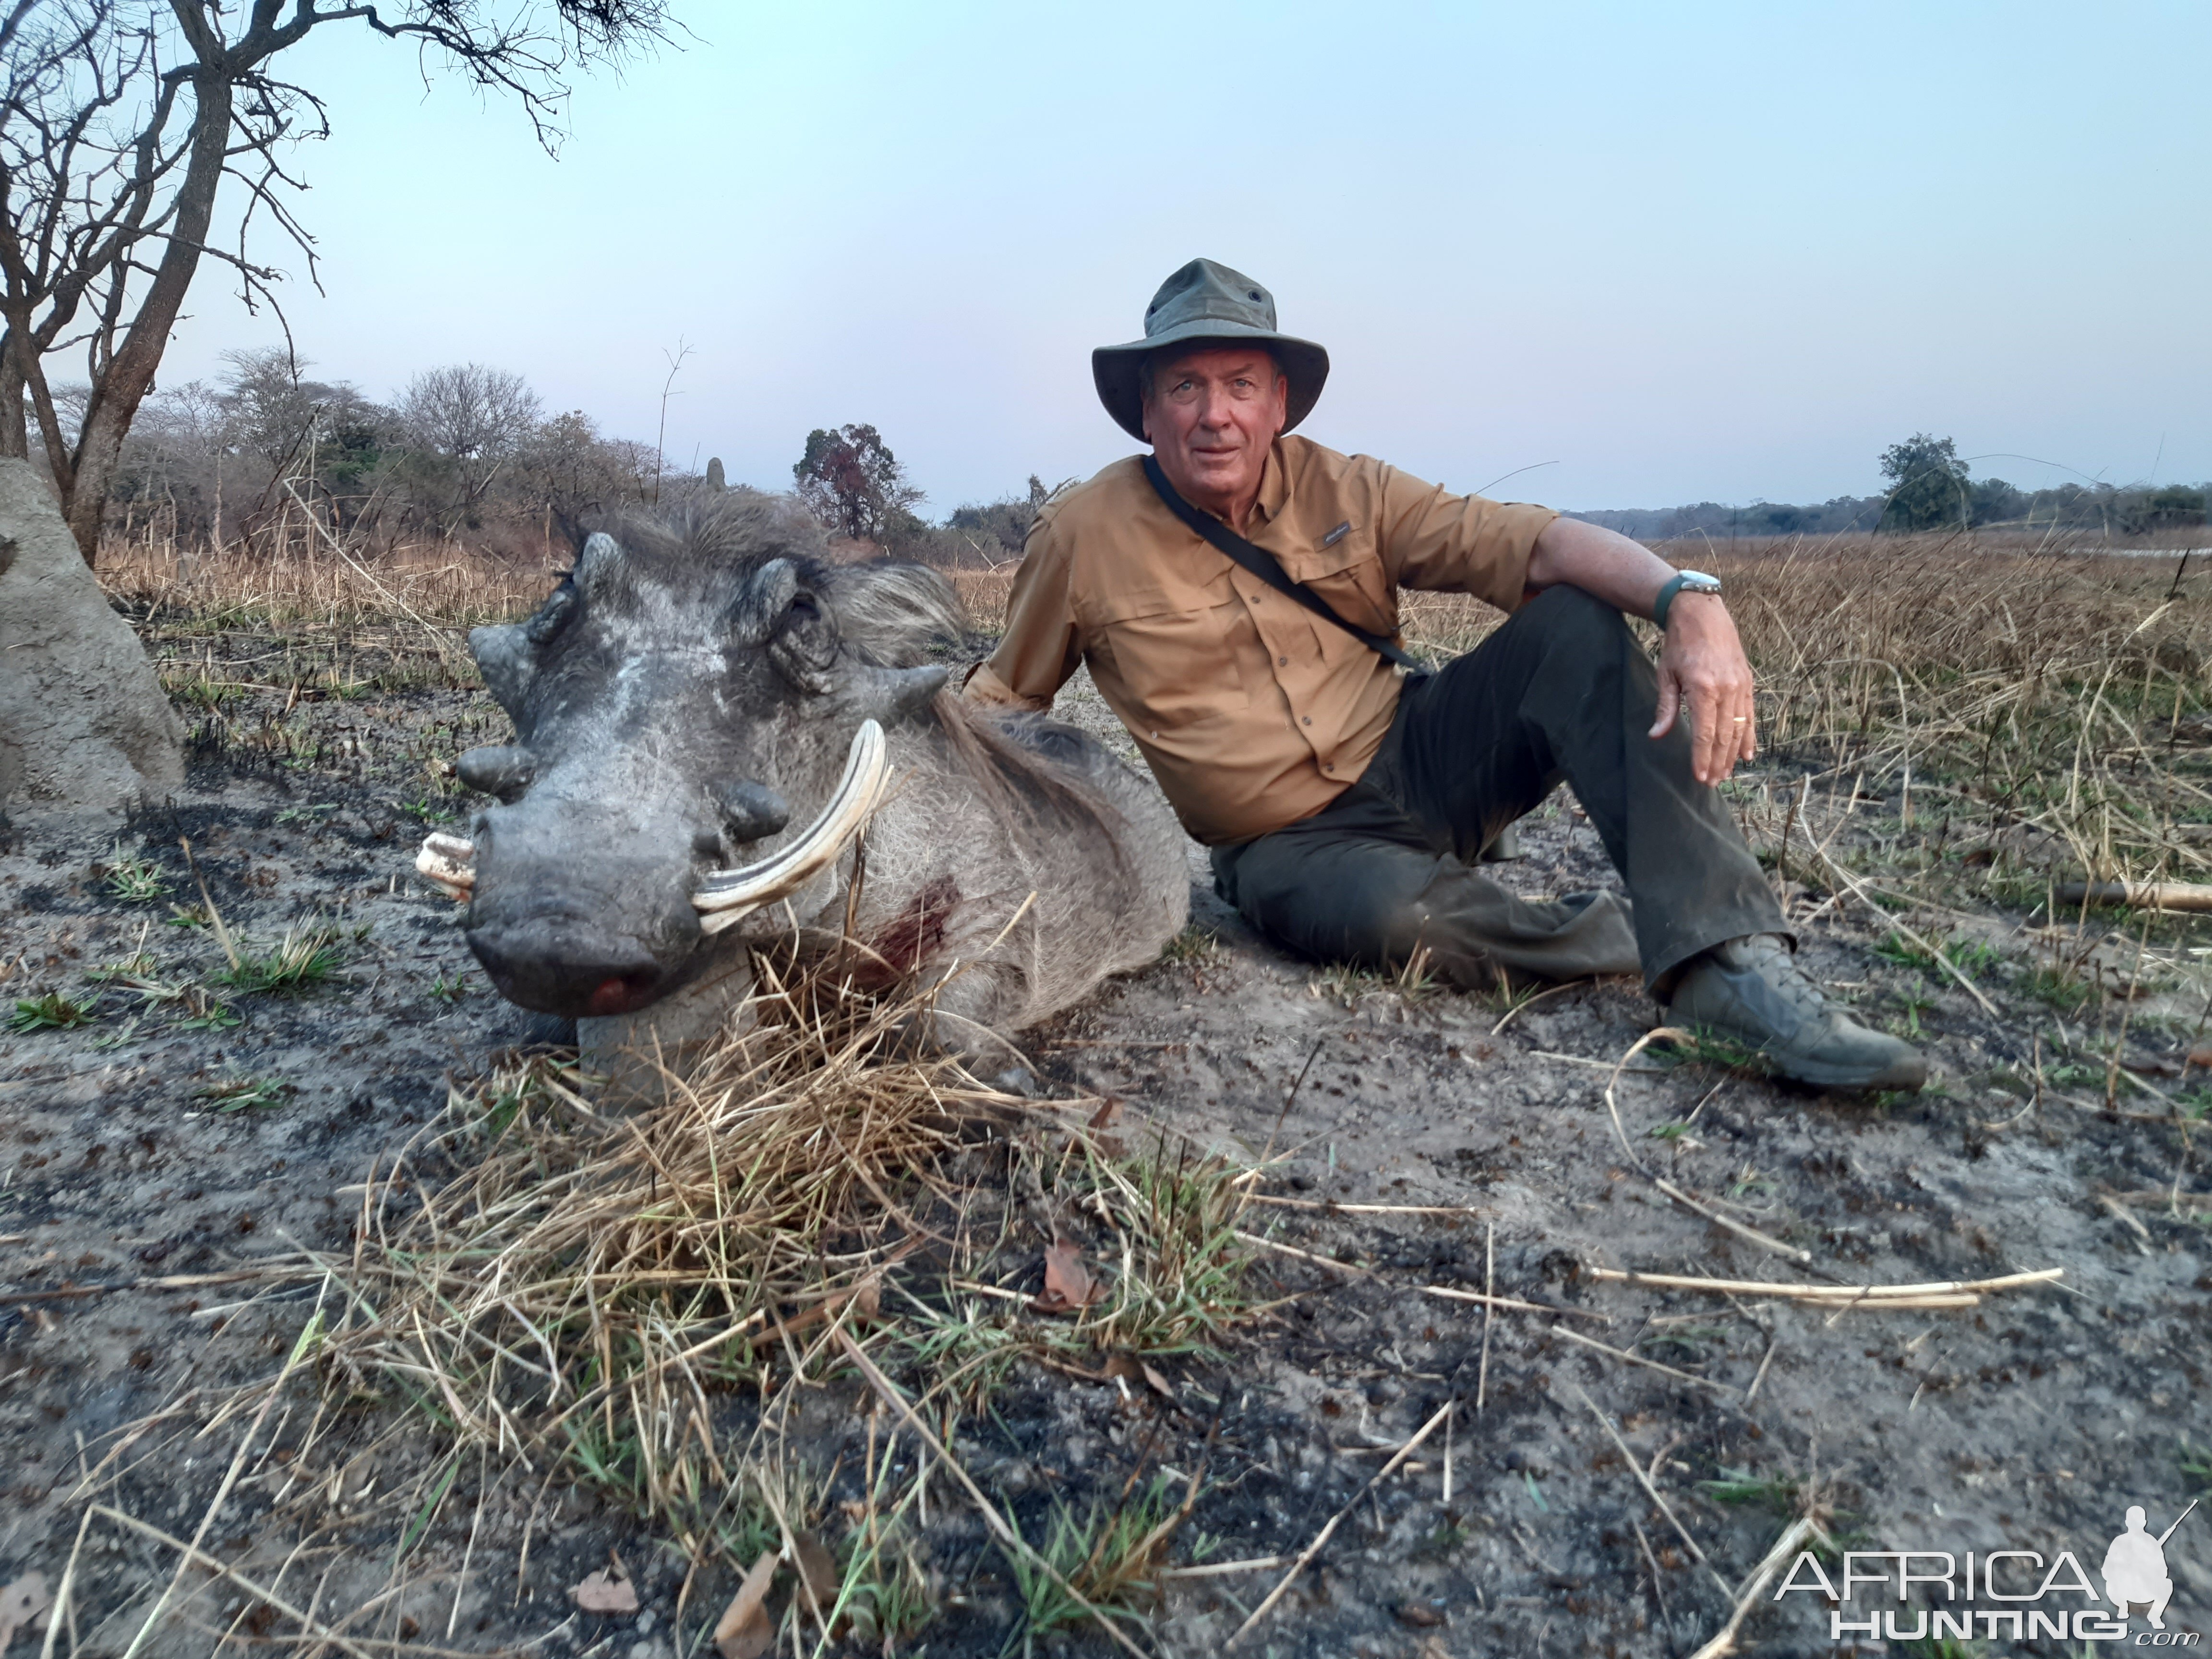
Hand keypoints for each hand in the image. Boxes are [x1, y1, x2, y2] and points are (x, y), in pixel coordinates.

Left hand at [1650, 594, 1755, 783]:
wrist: (1703, 615)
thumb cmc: (1680, 645)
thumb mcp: (1666, 675)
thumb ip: (1665, 707)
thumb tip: (1656, 735)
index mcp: (1703, 689)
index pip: (1704, 733)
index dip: (1702, 757)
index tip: (1699, 776)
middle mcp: (1726, 690)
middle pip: (1723, 736)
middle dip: (1717, 762)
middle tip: (1712, 782)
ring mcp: (1740, 687)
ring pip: (1739, 729)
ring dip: (1732, 754)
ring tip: (1725, 774)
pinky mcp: (1747, 683)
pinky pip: (1750, 716)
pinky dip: (1749, 736)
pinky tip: (1746, 754)